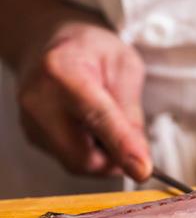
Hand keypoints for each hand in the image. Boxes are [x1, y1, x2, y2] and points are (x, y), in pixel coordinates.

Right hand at [17, 22, 150, 180]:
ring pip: (79, 165)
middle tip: (131, 142)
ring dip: (104, 157)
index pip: (98, 118)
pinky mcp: (34, 138)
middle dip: (115, 159)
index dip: (123, 146)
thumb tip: (139, 157)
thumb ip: (131, 111)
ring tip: (108, 127)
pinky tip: (91, 130)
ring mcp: (31, 124)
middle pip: (84, 157)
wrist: (53, 47)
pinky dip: (90, 154)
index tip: (143, 170)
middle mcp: (39, 101)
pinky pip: (70, 161)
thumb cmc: (92, 52)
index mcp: (63, 70)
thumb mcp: (125, 66)